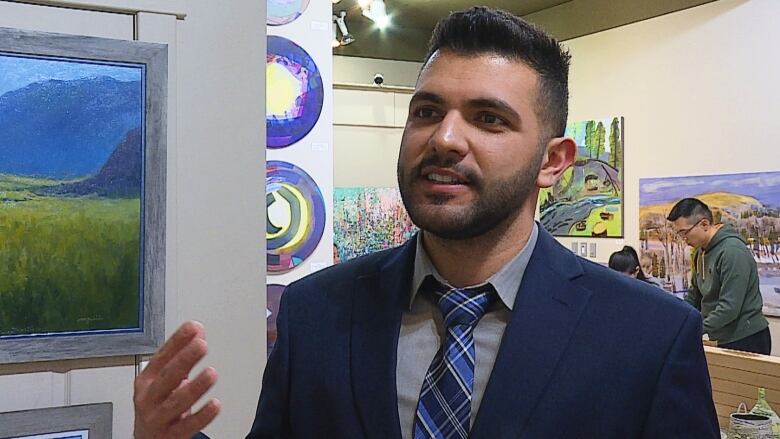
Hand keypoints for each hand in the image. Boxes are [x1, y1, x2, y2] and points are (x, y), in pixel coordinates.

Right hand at [133, 321, 220, 437]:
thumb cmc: (158, 405)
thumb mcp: (166, 378)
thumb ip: (181, 354)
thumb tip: (197, 330)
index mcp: (147, 380)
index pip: (162, 357)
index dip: (177, 341)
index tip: (193, 328)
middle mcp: (149, 398)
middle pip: (166, 377)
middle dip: (183, 360)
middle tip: (201, 345)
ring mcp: (157, 418)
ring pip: (175, 402)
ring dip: (194, 387)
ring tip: (211, 373)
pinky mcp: (170, 436)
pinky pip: (187, 427)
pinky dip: (201, 416)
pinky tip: (215, 405)